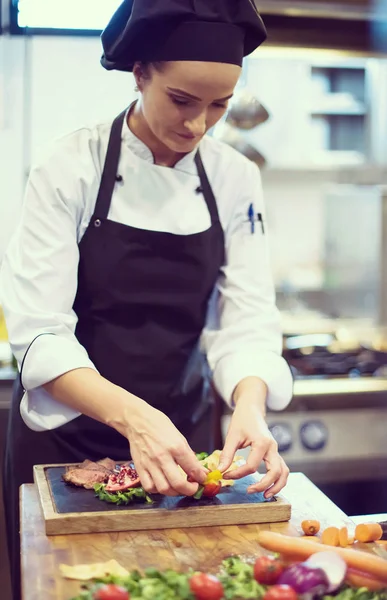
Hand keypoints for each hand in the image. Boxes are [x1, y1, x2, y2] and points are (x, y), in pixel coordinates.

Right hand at [124, 400, 207, 496]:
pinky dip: (158, 490)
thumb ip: (189, 456)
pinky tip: (163, 484)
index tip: (202, 479)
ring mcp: (149, 464)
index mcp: (175, 446)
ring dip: (174, 492)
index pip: (192, 468)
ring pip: (163, 489)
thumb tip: (201, 471)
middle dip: (189, 490)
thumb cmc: (160, 426)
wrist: (137, 421)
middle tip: (193, 488)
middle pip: (177, 483)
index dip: (201, 477)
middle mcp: (162, 457)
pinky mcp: (139, 468)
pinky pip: (149, 487)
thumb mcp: (180, 437)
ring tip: (179, 487)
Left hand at [218, 378, 288, 498]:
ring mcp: (276, 450)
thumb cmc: (242, 420)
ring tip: (265, 496)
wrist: (252, 409)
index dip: (238, 473)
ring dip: (277, 486)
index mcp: (262, 443)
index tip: (226, 475)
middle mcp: (273, 448)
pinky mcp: (275, 453)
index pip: (252, 466)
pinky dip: (278, 480)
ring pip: (283, 472)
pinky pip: (281, 469)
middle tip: (249, 491)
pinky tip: (268, 487)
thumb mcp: (232, 435)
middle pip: (275, 472)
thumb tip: (221, 471)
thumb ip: (227, 454)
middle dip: (264, 484)